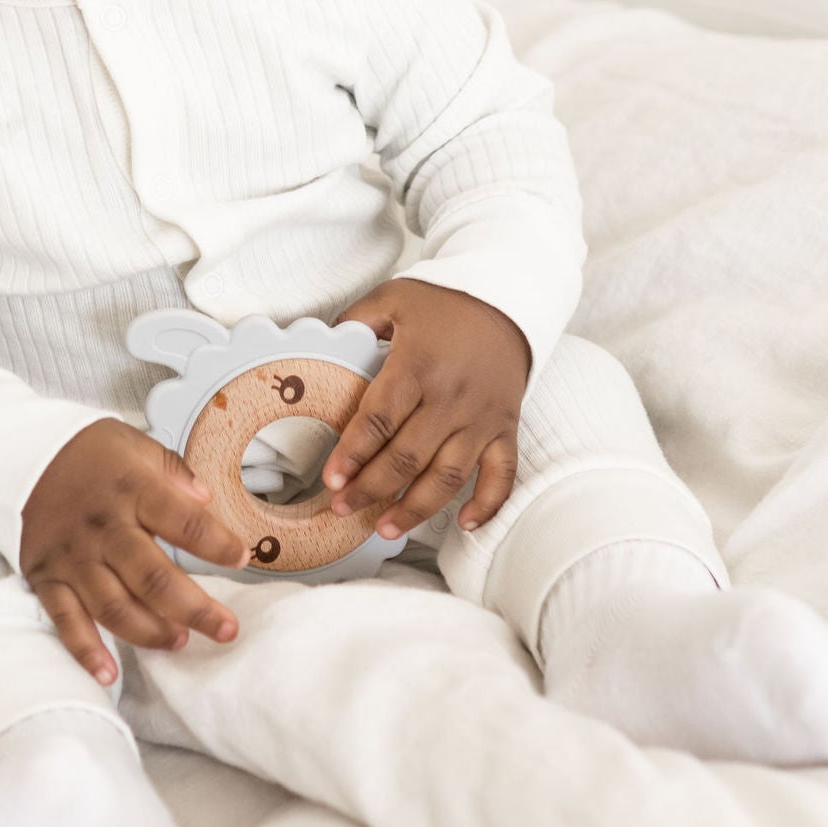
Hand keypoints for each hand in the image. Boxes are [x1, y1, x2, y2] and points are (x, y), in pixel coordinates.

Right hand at [19, 419, 250, 685]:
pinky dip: (86, 651)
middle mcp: (103, 527)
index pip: (183, 521)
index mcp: (132, 489)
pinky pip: (66, 621)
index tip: (242, 557)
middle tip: (226, 629)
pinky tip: (109, 674)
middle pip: (153, 579)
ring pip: (115, 608)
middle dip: (195, 609)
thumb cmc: (88, 453)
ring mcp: (73, 557)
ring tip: (181, 641)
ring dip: (152, 632)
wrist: (18, 455)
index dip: (217, 543)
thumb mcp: (134, 443)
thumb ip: (173, 472)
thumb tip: (206, 500)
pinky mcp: (47, 577)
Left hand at [324, 280, 530, 538]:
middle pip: (406, 457)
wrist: (508, 300)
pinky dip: (487, 504)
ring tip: (385, 528)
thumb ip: (355, 320)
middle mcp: (451, 398)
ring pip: (447, 476)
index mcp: (418, 365)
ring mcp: (482, 418)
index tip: (330, 480)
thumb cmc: (444, 302)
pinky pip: (502, 474)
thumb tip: (320, 341)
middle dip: (370, 489)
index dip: (351, 454)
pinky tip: (464, 524)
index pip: (379, 420)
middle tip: (341, 508)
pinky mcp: (506, 428)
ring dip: (415, 508)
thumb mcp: (394, 297)